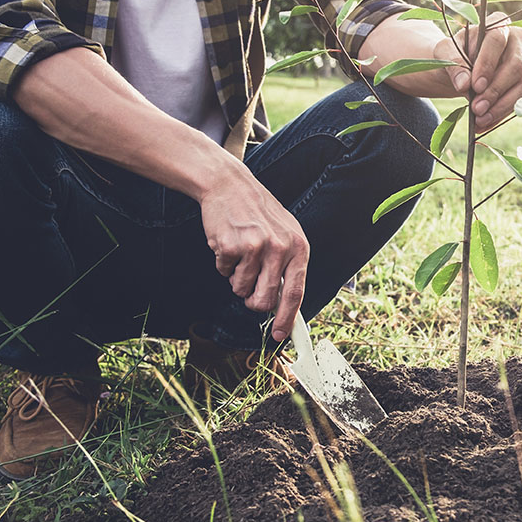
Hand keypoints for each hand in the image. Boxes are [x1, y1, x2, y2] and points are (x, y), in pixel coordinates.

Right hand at [199, 171, 308, 341]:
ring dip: (236, 278)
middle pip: (265, 300)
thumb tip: (284, 306)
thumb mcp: (285, 235)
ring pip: (241, 289)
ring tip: (240, 253)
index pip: (295, 293)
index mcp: (299, 248)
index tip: (281, 336)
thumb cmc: (259, 214)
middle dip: (253, 302)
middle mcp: (280, 248)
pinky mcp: (231, 246)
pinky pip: (224, 273)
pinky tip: (228, 243)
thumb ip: (287, 267)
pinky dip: (223, 264)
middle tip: (248, 291)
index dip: (287, 319)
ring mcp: (255, 247)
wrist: (230, 185)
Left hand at [435, 13, 521, 131]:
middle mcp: (519, 38)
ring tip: (481, 119)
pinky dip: (504, 113)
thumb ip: (452, 64)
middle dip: (496, 90)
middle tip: (477, 108)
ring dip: (502, 105)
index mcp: (498, 23)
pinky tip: (487, 122)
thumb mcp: (445, 54)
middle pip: (516, 64)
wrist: (465, 68)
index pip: (497, 39)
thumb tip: (464, 84)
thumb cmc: (456, 54)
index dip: (488, 63)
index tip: (475, 86)